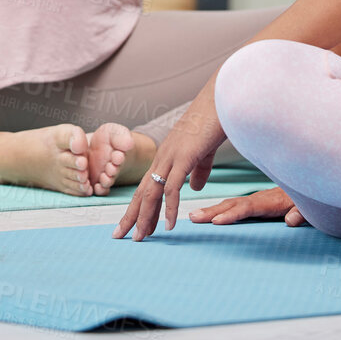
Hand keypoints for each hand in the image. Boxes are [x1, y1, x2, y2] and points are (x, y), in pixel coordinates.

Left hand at [112, 89, 226, 241]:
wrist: (220, 101)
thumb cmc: (213, 124)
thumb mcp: (204, 154)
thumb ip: (198, 172)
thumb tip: (193, 189)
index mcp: (165, 157)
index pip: (145, 187)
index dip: (137, 207)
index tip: (130, 225)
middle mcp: (162, 158)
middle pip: (141, 192)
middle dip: (130, 216)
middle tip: (120, 236)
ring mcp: (171, 157)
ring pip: (151, 193)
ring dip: (145, 217)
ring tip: (140, 238)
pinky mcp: (183, 157)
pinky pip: (173, 188)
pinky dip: (170, 208)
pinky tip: (170, 225)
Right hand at [189, 186, 306, 226]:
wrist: (309, 183)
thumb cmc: (308, 199)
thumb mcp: (308, 207)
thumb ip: (300, 213)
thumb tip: (291, 221)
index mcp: (270, 201)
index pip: (247, 208)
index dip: (232, 214)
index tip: (216, 221)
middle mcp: (258, 199)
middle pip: (232, 205)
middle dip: (212, 211)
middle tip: (193, 218)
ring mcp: (254, 200)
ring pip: (229, 204)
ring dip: (211, 210)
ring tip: (193, 216)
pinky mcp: (253, 203)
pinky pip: (233, 206)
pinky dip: (218, 209)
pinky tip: (206, 214)